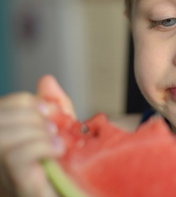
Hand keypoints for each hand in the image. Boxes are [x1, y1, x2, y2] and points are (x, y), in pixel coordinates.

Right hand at [0, 75, 74, 196]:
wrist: (77, 191)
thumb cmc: (70, 164)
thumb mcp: (64, 128)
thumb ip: (56, 105)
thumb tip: (46, 80)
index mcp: (8, 137)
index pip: (1, 107)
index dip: (26, 102)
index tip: (51, 110)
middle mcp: (0, 155)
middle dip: (29, 115)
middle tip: (54, 125)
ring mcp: (4, 172)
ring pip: (2, 138)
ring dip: (34, 131)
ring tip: (57, 138)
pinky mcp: (18, 185)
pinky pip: (16, 157)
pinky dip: (41, 146)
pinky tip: (59, 149)